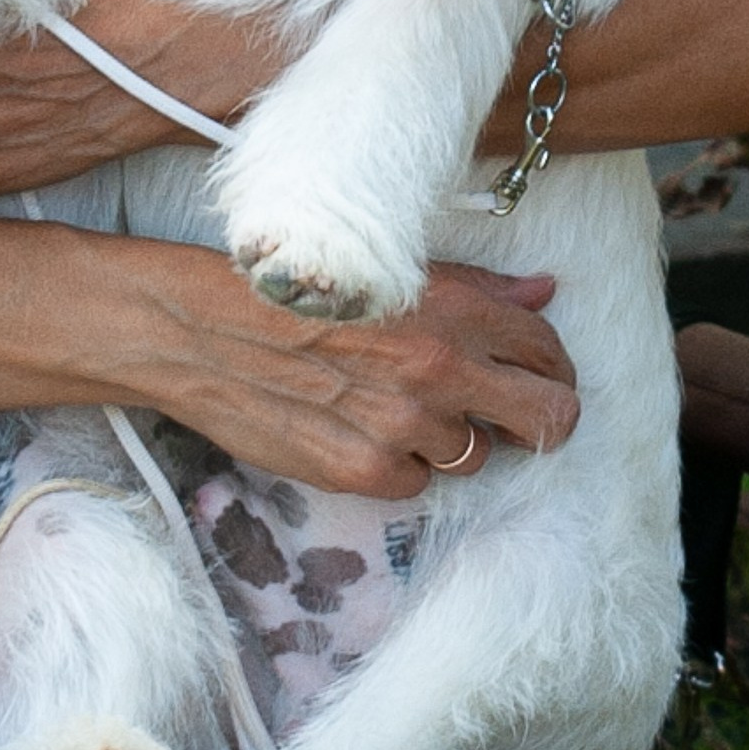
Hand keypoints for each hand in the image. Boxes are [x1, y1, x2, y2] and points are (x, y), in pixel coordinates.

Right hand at [143, 259, 578, 497]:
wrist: (199, 328)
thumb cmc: (289, 286)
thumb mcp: (384, 268)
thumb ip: (474, 289)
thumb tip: (542, 294)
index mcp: (449, 308)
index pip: (546, 351)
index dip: (549, 365)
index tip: (534, 372)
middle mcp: (439, 369)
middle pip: (547, 418)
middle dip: (541, 418)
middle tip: (511, 414)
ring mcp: (404, 427)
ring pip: (474, 455)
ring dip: (448, 437)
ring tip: (394, 405)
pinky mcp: (366, 472)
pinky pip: (415, 481)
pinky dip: (399, 462)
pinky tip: (359, 427)